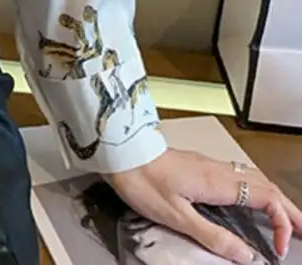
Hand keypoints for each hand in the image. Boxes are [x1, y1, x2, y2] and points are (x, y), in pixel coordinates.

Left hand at [107, 148, 301, 262]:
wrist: (119, 151)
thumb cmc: (143, 182)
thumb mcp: (177, 216)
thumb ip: (213, 236)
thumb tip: (247, 255)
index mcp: (218, 181)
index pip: (266, 198)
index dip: (282, 223)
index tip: (280, 249)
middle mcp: (218, 169)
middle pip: (266, 186)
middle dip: (289, 210)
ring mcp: (208, 165)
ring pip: (253, 180)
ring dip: (274, 199)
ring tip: (286, 220)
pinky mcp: (198, 165)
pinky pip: (238, 177)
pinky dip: (256, 192)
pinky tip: (251, 202)